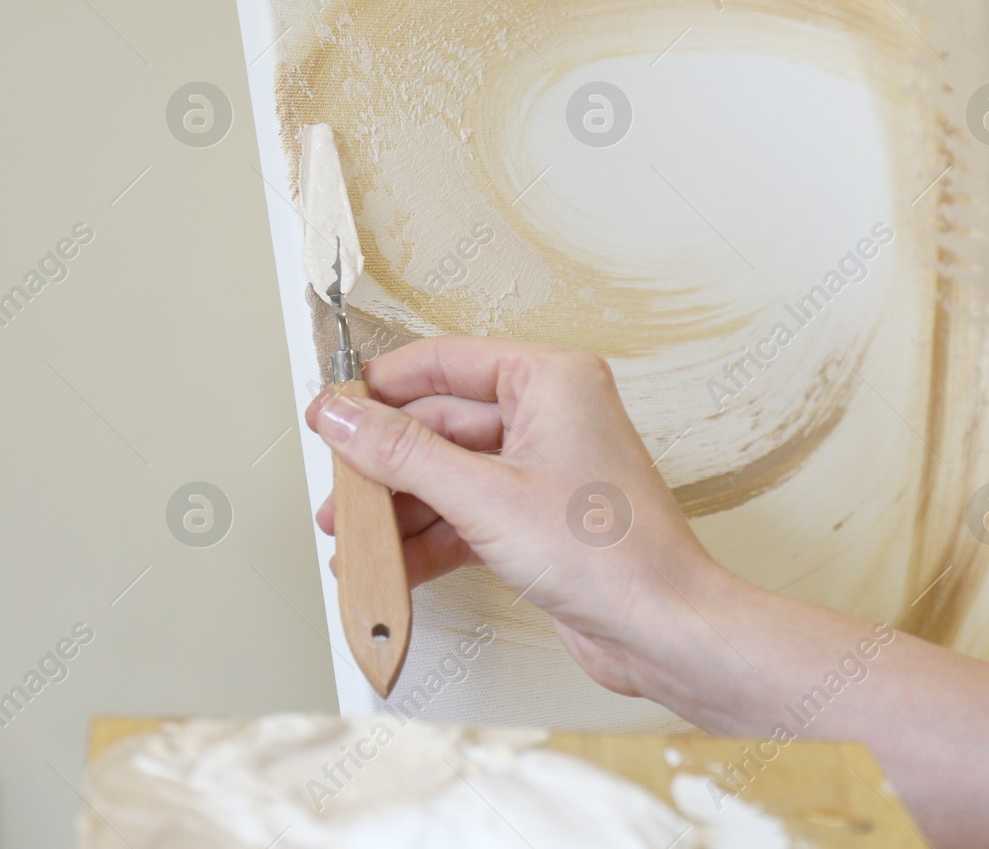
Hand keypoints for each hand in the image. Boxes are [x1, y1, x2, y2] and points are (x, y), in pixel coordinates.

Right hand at [305, 335, 722, 695]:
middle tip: (335, 494)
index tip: (327, 414)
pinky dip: (428, 539)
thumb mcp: (483, 496)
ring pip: (450, 472)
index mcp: (552, 379)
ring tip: (352, 543)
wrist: (660, 626)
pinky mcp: (539, 516)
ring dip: (399, 509)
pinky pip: (467, 513)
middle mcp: (552, 413)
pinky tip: (390, 569)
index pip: (445, 363)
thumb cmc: (608, 553)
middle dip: (384, 464)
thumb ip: (401, 453)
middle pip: (440, 422)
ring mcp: (545, 466)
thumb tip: (341, 414)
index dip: (380, 389)